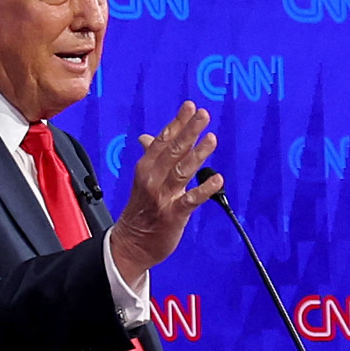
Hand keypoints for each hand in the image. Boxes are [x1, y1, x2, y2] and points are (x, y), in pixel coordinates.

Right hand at [107, 101, 220, 275]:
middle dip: (189, 131)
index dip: (177, 123)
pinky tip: (218, 179)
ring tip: (212, 138)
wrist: (132, 243)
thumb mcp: (142, 180)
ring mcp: (163, 197)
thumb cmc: (141, 210)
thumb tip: (147, 138)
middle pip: (173, 151)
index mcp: (145, 168)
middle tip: (204, 115)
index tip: (190, 106)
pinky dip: (204, 189)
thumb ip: (151, 158)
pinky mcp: (173, 215)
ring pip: (182, 171)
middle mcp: (152, 179)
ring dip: (198, 154)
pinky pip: (191, 200)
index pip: (163, 140)